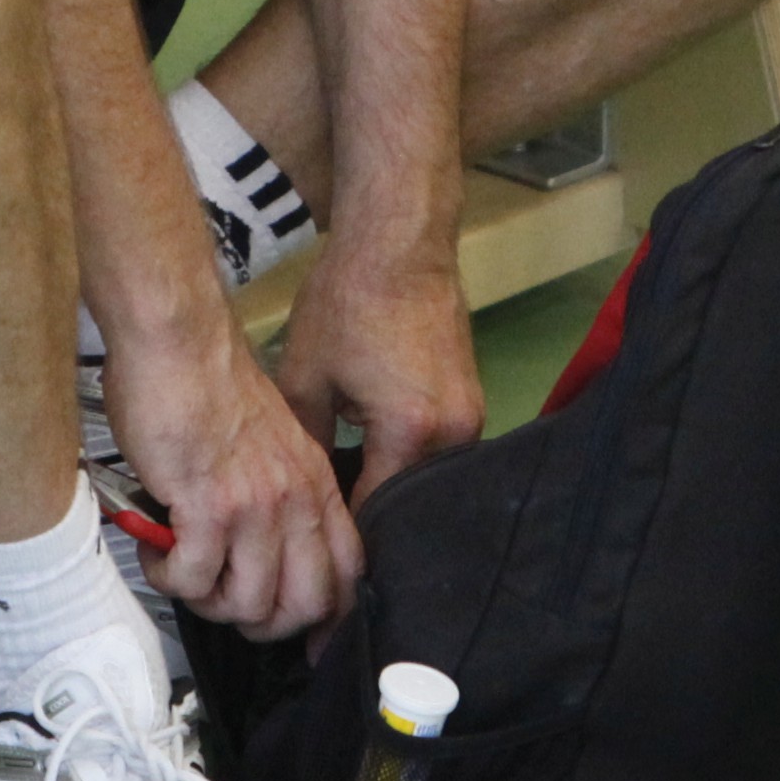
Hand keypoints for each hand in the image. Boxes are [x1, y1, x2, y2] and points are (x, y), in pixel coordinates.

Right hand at [102, 301, 364, 641]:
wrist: (176, 340)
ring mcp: (255, 505)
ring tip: (180, 566)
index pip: (347, 573)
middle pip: (301, 606)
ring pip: (245, 604)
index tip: (304, 641)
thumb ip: (279, 493)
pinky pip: (193, 580)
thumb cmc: (208, 382)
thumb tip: (264, 550)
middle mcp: (294, 499)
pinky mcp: (208, 506)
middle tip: (220, 598)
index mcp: (314, 483)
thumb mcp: (272, 441)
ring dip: (205, 600)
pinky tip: (155, 547)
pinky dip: (168, 576)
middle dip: (257, 622)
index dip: (326, 619)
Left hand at [275, 234, 483, 505]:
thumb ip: (309, 446)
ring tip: (349, 483)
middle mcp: (454, 434)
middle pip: (409, 501)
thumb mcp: (305, 378)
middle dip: (371, 513)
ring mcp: (472, 417)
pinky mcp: (474, 400)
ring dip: (392, 482)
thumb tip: (305, 497)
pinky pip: (440, 449)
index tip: (314, 537)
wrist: (399, 243)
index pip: (377, 512)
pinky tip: (375, 447)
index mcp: (410, 432)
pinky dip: (409, 455)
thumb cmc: (346, 304)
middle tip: (328, 518)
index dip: (342, 530)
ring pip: (426, 477)